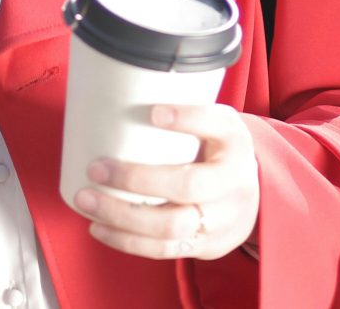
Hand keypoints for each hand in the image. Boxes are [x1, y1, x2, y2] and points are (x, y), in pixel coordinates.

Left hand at [74, 103, 259, 261]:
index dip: (187, 118)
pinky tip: (100, 227)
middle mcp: (233, 185)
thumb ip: (185, 110)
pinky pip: (164, 250)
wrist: (252, 199)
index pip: (216, 126)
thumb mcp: (216, 123)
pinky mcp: (204, 246)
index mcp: (235, 144)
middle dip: (136, 179)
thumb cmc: (221, 153)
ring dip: (122, 216)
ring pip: (171, 227)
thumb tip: (127, 89)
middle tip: (96, 168)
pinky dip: (127, 241)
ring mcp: (220, 222)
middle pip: (187, 186)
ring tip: (87, 202)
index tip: (153, 113)